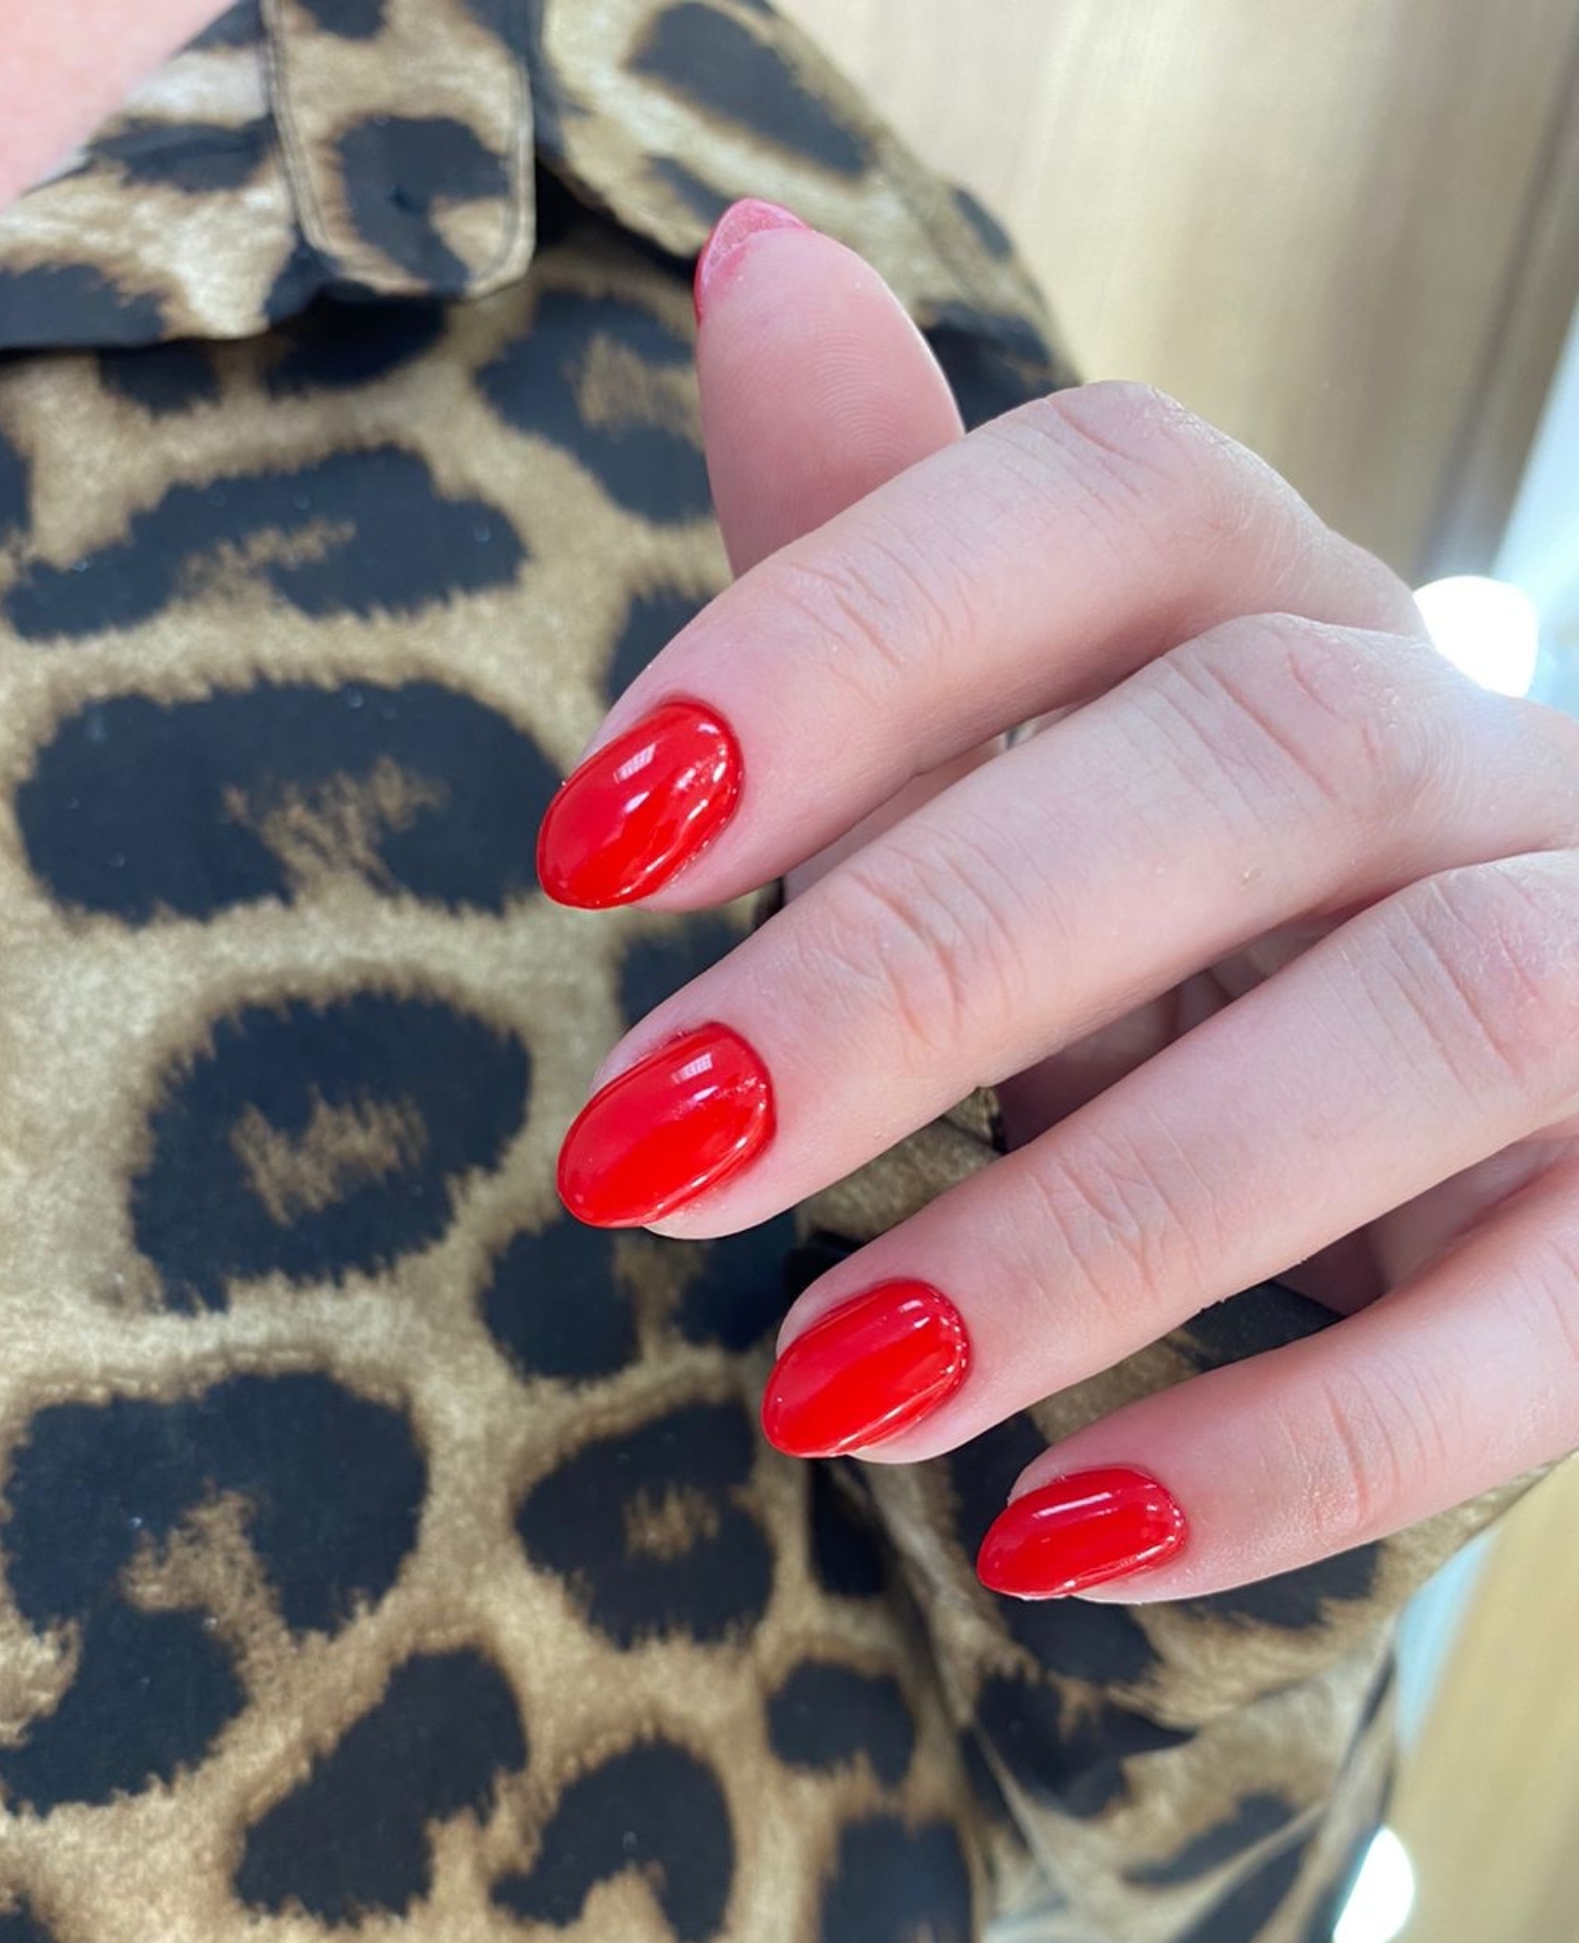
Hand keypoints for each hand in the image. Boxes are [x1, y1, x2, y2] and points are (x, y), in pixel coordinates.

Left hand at [537, 202, 1578, 1604]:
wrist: (1469, 1137)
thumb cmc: (1178, 950)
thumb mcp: (1015, 789)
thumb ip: (886, 579)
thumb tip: (747, 272)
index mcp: (1284, 615)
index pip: (1103, 507)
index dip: (844, 638)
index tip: (590, 845)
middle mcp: (1472, 750)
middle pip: (1241, 765)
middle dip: (911, 967)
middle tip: (640, 1158)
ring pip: (1424, 1022)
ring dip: (1094, 1220)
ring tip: (824, 1391)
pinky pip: (1537, 1325)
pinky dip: (1295, 1443)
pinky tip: (1053, 1540)